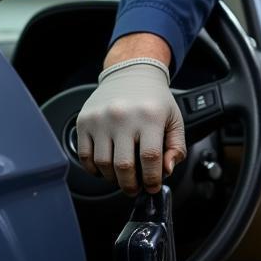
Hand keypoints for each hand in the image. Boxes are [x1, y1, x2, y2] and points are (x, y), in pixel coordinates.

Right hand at [75, 61, 185, 193]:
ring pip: (103, 164)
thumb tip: (166, 170)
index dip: (152, 179)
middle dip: (131, 185)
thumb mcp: (174, 119)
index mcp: (150, 116)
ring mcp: (100, 119)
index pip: (150, 158)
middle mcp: (123, 117)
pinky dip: (94, 169)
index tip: (153, 186)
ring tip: (122, 176)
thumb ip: (176, 147)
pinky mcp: (84, 121)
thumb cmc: (154, 99)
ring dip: (113, 178)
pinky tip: (106, 167)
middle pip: (124, 166)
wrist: (130, 73)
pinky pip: (85, 156)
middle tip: (135, 188)